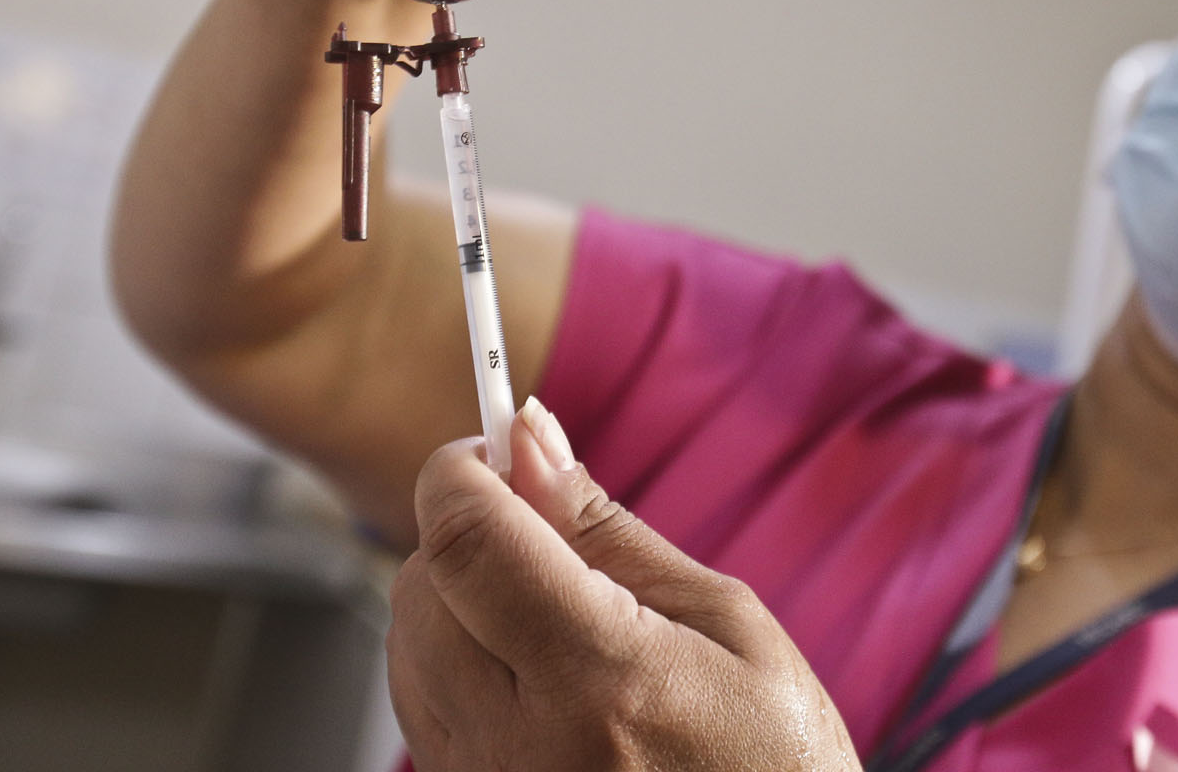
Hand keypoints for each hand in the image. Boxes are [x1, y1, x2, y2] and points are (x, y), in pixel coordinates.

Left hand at [387, 399, 861, 771]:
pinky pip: (419, 705)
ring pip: (405, 641)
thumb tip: (531, 439)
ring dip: (458, 595)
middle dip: (467, 529)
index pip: (467, 541)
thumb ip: (608, 530)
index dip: (461, 470)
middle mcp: (521, 746)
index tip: (491, 443)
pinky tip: (533, 668)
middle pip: (421, 583)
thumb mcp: (725, 623)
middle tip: (542, 527)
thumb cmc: (772, 761)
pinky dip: (457, 659)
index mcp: (600, 681)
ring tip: (553, 614)